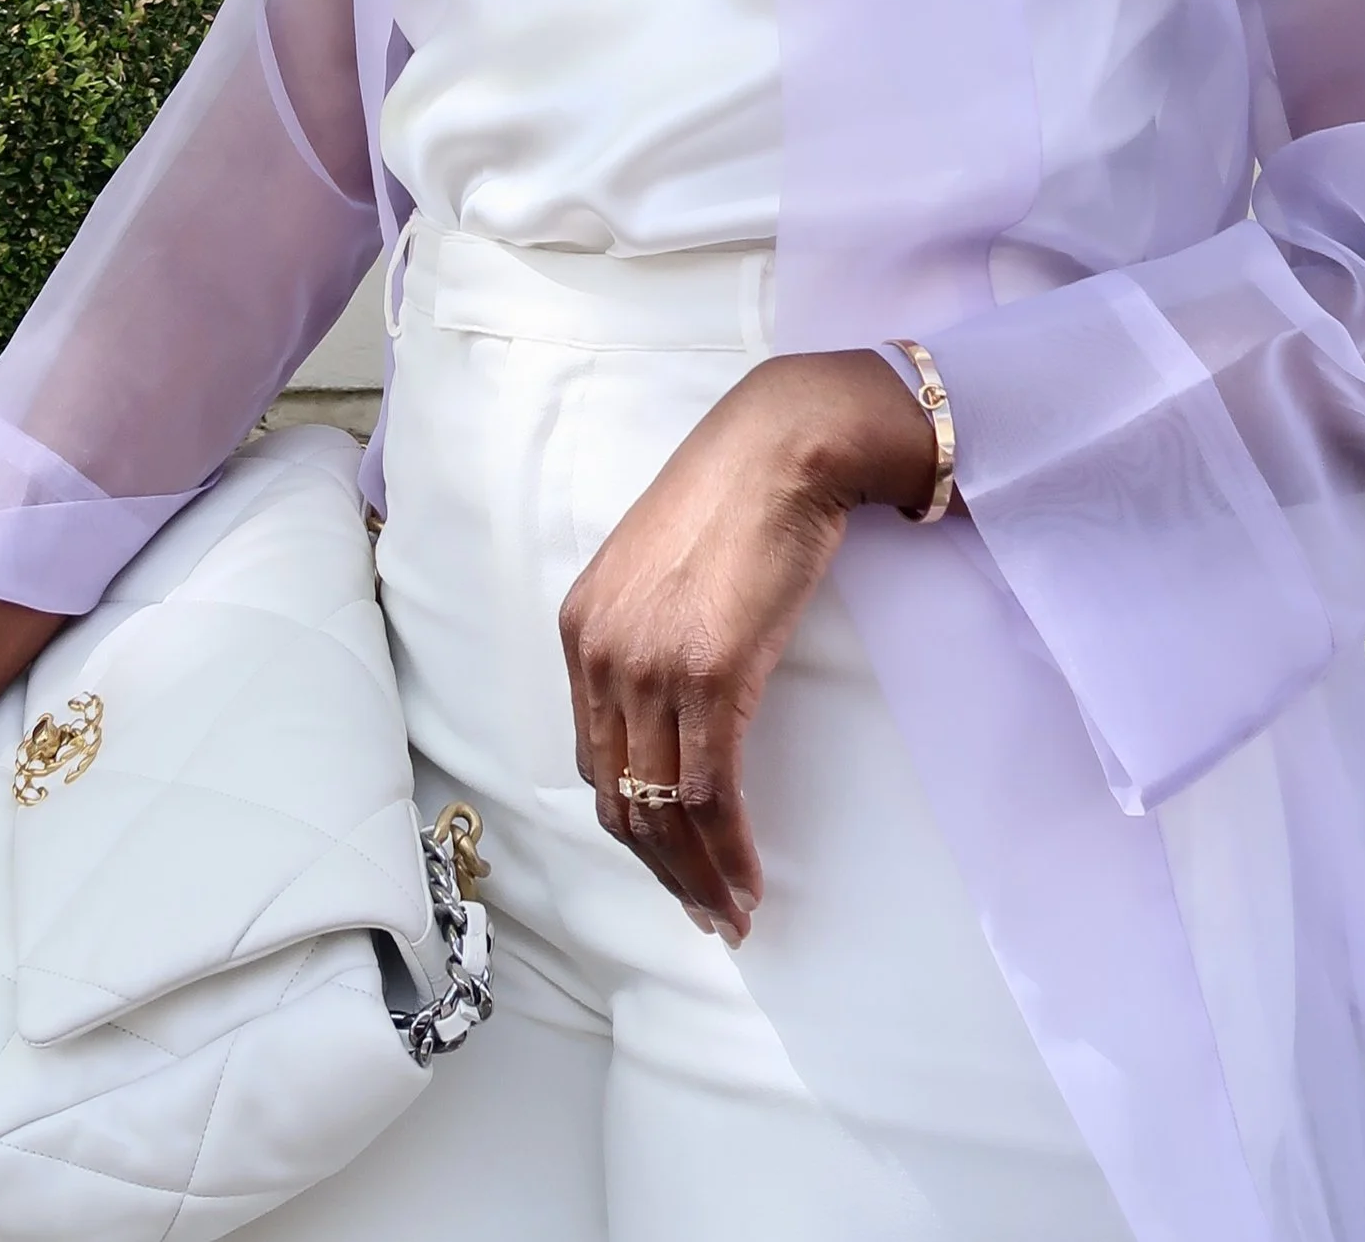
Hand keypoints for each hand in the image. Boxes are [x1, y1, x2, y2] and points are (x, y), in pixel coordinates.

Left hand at [558, 349, 937, 945]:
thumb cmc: (736, 500)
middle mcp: (600, 652)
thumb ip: (649, 639)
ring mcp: (649, 665)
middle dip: (661, 868)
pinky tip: (750, 881)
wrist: (782, 450)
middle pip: (619, 795)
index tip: (671, 863)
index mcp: (582, 628)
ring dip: (697, 876)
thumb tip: (673, 714)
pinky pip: (709, 791)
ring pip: (662, 807)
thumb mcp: (662, 572)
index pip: (595, 757)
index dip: (633, 823)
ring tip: (732, 915)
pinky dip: (728, 850)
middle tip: (704, 912)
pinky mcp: (708, 673)